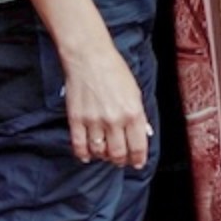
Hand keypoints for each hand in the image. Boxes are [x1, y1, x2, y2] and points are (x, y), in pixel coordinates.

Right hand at [28, 0, 151, 168]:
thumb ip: (140, 115)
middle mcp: (115, 120)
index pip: (138, 147)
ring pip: (99, 152)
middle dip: (121, 161)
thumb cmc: (114, 71)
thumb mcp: (136, 92)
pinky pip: (79, 145)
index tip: (136, 163)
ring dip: (103, 156)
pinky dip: (84, 154)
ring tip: (104, 153)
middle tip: (120, 160)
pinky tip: (87, 155)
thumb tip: (144, 134)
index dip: (138, 159)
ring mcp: (94, 121)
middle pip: (118, 154)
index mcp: (133, 113)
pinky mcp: (76, 119)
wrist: (89, 57)